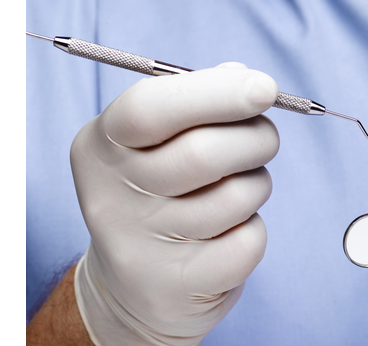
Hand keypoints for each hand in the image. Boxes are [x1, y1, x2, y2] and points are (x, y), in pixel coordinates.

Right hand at [70, 63, 279, 344]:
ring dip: (256, 184)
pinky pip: (248, 240)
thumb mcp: (157, 141)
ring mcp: (141, 246)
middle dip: (256, 138)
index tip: (265, 87)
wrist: (134, 288)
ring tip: (239, 190)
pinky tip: (229, 233)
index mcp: (101, 145)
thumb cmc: (159, 193)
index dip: (215, 93)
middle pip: (203, 153)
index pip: (148, 109)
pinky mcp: (178, 284)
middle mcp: (111, 195)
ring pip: (236, 197)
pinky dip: (254, 229)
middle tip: (264, 139)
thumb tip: (247, 78)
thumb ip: (198, 102)